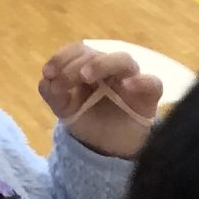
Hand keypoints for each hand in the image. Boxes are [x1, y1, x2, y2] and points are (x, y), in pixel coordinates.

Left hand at [39, 43, 162, 158]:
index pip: (78, 51)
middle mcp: (111, 68)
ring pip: (124, 60)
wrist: (107, 148)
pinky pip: (152, 83)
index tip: (48, 72)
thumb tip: (47, 81)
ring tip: (87, 76)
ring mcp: (131, 79)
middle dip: (77, 64)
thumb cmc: (89, 120)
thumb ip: (53, 93)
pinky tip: (127, 86)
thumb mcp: (65, 108)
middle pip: (97, 54)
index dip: (62, 57)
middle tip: (67, 80)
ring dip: (103, 63)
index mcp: (90, 66)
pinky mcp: (149, 95)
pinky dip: (141, 81)